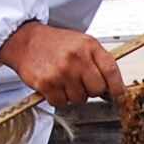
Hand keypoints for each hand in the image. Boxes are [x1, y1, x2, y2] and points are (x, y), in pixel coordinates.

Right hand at [0, 21, 126, 108]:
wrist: (25, 41)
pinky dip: (58, 98)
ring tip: (64, 80)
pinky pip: (61, 103)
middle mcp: (76, 58)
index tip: (117, 95)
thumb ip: (98, 61)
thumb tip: (113, 88)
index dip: (117, 87)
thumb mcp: (81, 43)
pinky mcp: (46, 83)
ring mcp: (61, 71)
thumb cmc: (55, 44)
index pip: (111, 71)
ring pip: (79, 99)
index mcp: (89, 46)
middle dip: (91, 90)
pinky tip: (54, 85)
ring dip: (73, 95)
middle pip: (97, 90)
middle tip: (81, 83)